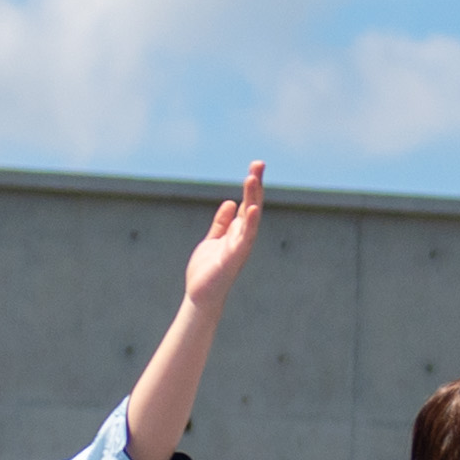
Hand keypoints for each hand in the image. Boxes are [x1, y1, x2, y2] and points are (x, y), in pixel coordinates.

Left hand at [181, 163, 268, 310]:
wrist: (201, 296)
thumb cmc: (207, 271)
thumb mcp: (213, 240)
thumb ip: (221, 223)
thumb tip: (230, 203)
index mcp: (237, 232)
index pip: (247, 203)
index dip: (252, 185)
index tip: (256, 166)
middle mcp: (242, 237)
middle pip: (252, 205)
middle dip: (255, 185)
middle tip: (258, 163)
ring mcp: (240, 246)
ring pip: (250, 218)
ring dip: (252, 198)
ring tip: (252, 178)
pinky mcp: (233, 257)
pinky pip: (244, 238)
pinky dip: (249, 223)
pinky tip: (251, 208)